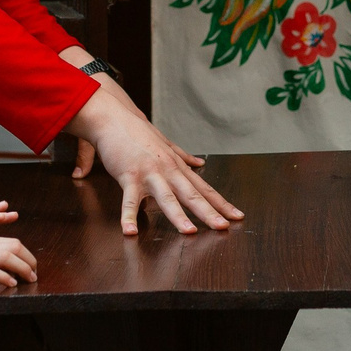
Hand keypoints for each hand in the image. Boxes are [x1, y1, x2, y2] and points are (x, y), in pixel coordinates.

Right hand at [0, 236, 38, 289]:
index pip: (12, 242)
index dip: (26, 255)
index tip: (31, 267)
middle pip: (15, 246)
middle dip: (29, 261)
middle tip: (34, 275)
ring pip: (7, 256)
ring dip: (23, 268)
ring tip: (29, 280)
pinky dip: (4, 277)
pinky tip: (10, 284)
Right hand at [71, 93, 240, 236]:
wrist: (113, 118)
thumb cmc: (136, 133)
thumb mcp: (164, 144)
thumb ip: (182, 155)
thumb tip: (199, 162)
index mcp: (177, 166)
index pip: (203, 188)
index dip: (221, 203)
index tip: (237, 216)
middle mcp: (168, 170)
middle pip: (191, 194)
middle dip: (208, 212)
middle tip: (223, 227)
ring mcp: (149, 173)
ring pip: (166, 198)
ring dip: (178, 215)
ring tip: (189, 232)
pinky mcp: (129, 176)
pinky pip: (129, 200)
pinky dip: (129, 216)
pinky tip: (130, 232)